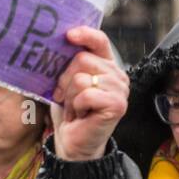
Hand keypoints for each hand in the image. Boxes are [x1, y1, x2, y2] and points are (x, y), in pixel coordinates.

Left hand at [50, 26, 128, 161]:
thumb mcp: (65, 84)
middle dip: (65, 80)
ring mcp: (120, 89)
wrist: (73, 143)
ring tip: (76, 108)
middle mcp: (117, 75)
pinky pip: (86, 94)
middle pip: (82, 59)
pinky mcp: (118, 104)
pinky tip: (82, 115)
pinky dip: (77, 106)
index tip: (68, 35)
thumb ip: (68, 65)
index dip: (84, 34)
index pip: (99, 41)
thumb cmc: (70, 112)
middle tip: (67, 97)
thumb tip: (57, 45)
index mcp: (106, 65)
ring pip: (81, 78)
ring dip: (70, 96)